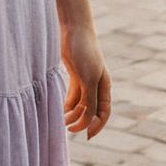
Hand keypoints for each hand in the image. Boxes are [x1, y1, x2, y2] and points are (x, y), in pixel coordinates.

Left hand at [60, 23, 110, 138]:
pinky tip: (60, 109)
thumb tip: (89, 120)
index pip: (104, 113)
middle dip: (81, 121)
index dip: (97, 126)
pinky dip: (67, 103)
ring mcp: (85, 80)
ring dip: (72, 113)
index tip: (86, 135)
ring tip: (61, 119)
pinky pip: (72, 95)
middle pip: (91, 110)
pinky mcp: (74, 74)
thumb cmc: (85, 52)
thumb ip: (90, 99)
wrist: (74, 30)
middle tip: (68, 128)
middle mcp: (96, 85)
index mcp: (105, 86)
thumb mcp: (88, 79)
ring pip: (80, 104)